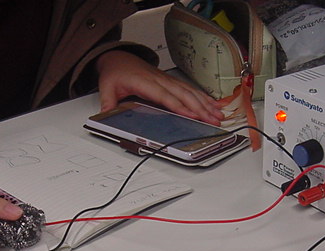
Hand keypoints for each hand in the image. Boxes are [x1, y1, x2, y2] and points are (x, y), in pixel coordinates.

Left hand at [96, 50, 223, 124]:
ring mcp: (167, 80)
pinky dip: (203, 97)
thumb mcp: (107, 88)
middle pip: (183, 95)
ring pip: (190, 92)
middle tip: (212, 119)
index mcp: (145, 82)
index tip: (193, 115)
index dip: (180, 106)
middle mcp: (160, 80)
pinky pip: (190, 89)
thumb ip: (107, 103)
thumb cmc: (116, 72)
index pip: (165, 96)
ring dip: (206, 103)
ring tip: (218, 115)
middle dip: (200, 108)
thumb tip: (106, 115)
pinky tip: (213, 105)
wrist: (119, 58)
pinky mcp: (171, 82)